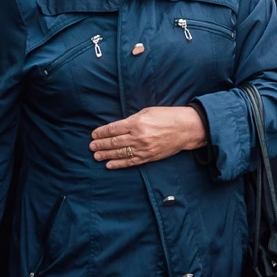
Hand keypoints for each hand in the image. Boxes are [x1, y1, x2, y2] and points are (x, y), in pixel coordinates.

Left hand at [90, 106, 207, 168]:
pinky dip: (119, 164)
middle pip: (114, 142)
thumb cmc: (168, 116)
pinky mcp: (148, 157)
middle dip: (101, 144)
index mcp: (137, 123)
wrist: (186, 129)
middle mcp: (138, 137)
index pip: (114, 129)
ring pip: (120, 153)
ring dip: (106, 154)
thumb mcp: (148, 111)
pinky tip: (109, 164)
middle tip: (91, 146)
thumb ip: (132, 119)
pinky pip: (130, 162)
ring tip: (96, 155)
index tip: (94, 134)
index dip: (102, 132)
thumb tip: (118, 126)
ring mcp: (143, 149)